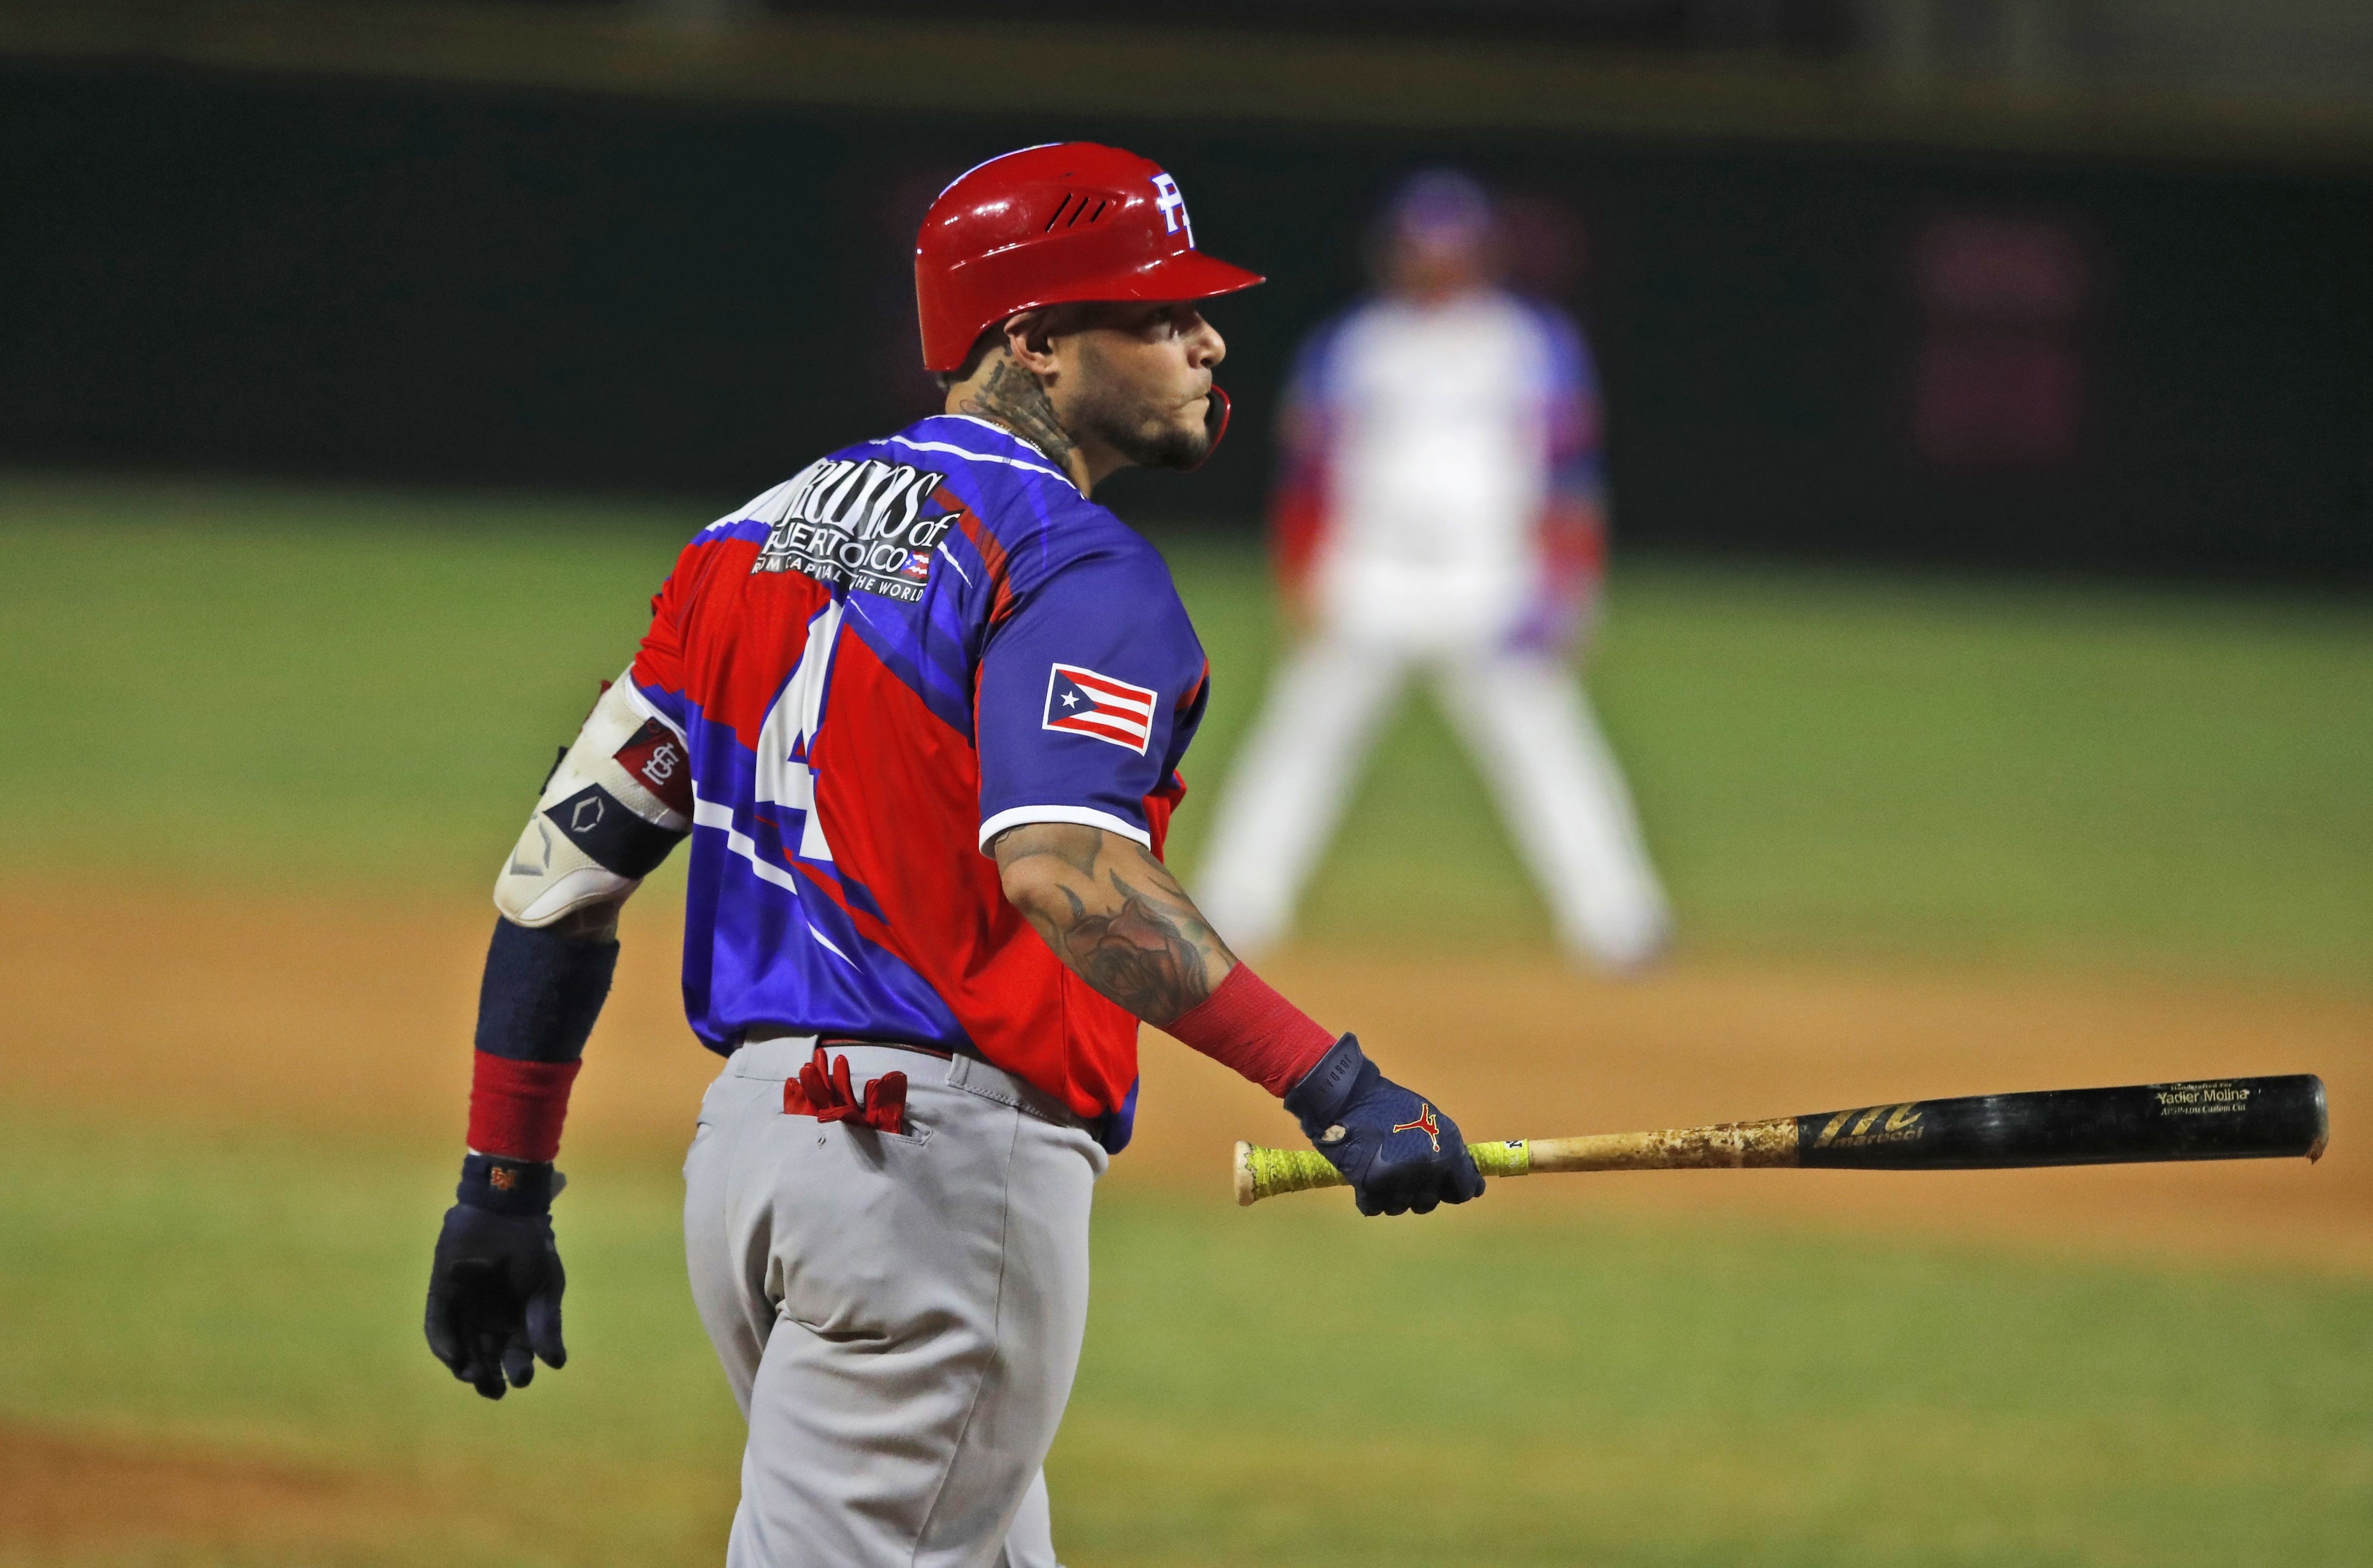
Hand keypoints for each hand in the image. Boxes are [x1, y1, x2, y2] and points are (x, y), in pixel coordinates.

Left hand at [425, 1170, 566, 1398]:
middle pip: (487, 1359)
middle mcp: (489, 1321)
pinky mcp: (441, 1299)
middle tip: (494, 1389)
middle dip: (489, 1379)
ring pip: (461, 1350)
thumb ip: (547, 1324)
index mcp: (518, 1322)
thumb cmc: (531, 1249)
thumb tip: (556, 1363)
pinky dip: (445, 1344)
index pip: (515, 1356)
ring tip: (474, 1376)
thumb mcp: (547, 1287)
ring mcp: (463, 1312)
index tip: (521, 1378)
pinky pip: (438, 1328)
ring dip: (466, 1367)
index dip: (517, 1371)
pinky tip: (456, 1357)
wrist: (503, 1213)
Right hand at [1281, 1035, 1484, 1215]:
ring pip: (1400, 1207)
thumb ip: (1451, 1152)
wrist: (1351, 1097)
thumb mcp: (1433, 1121)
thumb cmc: (1393, 1105)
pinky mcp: (1370, 1187)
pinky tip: (1366, 1177)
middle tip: (1403, 1169)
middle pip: (1429, 1203)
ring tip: (1382, 1169)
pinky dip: (1369, 1198)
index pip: (1464, 1191)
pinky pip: (1374, 1208)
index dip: (1453, 1189)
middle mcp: (1427, 1169)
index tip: (1444, 1187)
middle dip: (1418, 1191)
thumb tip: (1472, 1185)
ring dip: (1392, 1195)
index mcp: (1447, 1151)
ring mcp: (1399, 1180)